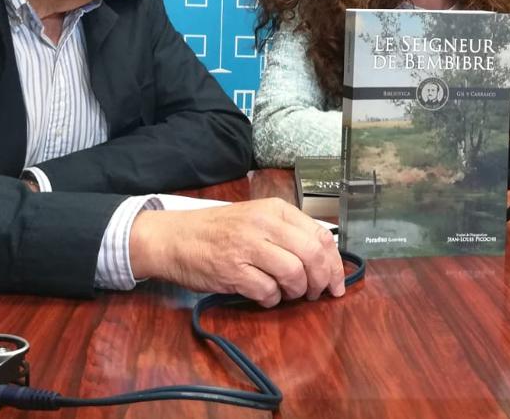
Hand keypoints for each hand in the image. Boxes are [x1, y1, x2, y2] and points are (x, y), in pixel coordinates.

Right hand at [129, 198, 344, 306]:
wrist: (173, 238)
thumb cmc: (217, 230)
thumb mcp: (256, 218)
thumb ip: (287, 232)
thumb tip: (323, 257)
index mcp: (275, 209)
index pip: (320, 234)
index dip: (334, 263)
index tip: (337, 281)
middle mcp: (264, 224)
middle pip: (312, 254)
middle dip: (322, 280)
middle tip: (317, 293)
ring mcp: (248, 247)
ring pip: (294, 274)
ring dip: (297, 291)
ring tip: (288, 294)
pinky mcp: (233, 271)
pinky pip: (268, 292)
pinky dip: (272, 300)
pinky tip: (264, 296)